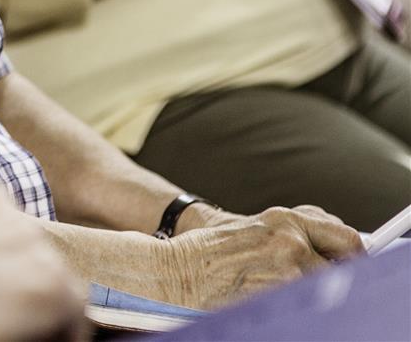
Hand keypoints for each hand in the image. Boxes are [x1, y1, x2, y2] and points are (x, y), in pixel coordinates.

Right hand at [164, 205, 362, 308]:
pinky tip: (267, 300)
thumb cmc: (209, 253)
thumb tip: (335, 248)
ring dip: (307, 291)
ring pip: (321, 287)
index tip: (349, 264)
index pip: (346, 239)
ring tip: (275, 288)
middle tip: (312, 280)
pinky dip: (291, 305)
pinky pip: (300, 304)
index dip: (353, 256)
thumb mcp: (256, 229)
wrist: (172, 271)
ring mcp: (283, 270)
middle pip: (340, 266)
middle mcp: (289, 241)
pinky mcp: (273, 296)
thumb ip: (294, 233)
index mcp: (284, 220)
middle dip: (331, 275)